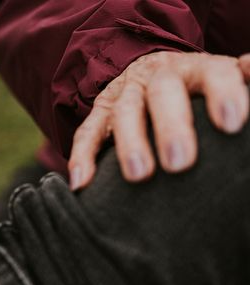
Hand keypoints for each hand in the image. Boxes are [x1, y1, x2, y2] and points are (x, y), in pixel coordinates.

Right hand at [69, 52, 249, 189]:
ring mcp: (125, 94)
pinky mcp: (99, 114)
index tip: (231, 123)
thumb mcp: (218, 79)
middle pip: (162, 93)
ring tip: (140, 176)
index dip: (221, 94)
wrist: (147, 71)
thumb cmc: (194, 91)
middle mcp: (157, 76)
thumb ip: (237, 80)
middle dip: (170, 127)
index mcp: (196, 69)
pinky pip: (87, 134)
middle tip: (180, 162)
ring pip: (124, 113)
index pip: (212, 74)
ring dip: (131, 144)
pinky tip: (82, 184)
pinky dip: (82, 158)